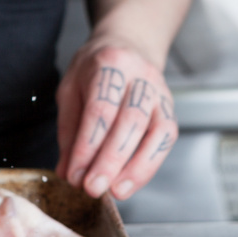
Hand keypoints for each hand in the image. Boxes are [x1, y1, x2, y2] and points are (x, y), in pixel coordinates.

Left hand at [55, 39, 177, 199]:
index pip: (99, 109)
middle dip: (110, 160)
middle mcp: (140, 76)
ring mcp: (160, 92)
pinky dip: (149, 165)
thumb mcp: (70, 89)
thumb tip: (67, 170)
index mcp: (109, 64)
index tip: (74, 174)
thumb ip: (69, 130)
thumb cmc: (94, 69)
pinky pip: (165, 139)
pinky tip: (130, 182)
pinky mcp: (170, 108)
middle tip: (93, 188)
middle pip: (129, 121)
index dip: (87, 146)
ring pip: (155, 132)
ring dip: (135, 168)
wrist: (127, 45)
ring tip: (115, 191)